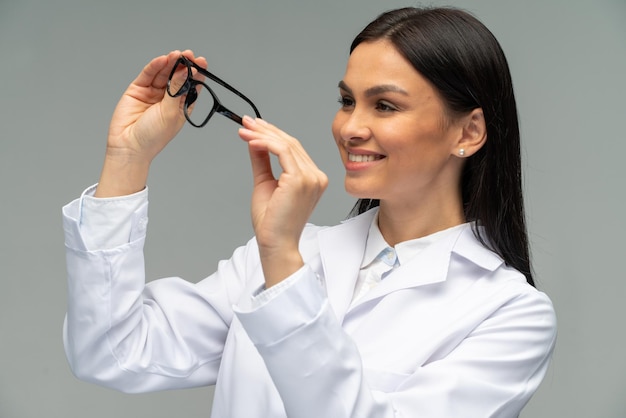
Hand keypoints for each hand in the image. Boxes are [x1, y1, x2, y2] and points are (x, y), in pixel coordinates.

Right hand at [95, 50, 206, 196]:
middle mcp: (168, 98)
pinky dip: (155, 66)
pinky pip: (148, 75)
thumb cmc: (153, 136)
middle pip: (177, 76)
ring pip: (163, 73)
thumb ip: (177, 90)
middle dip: (183, 65)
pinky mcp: (138, 89)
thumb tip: (186, 72)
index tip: (201, 61)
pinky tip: (162, 60)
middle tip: (188, 54)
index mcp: (180, 106)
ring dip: (170, 63)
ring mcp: (153, 93)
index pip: (191, 86)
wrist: (129, 146)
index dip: (196, 73)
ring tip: (176, 55)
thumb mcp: (170, 112)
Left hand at [238, 117, 327, 286]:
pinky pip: (283, 152)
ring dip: (262, 134)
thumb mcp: (265, 184)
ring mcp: (311, 178)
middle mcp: (316, 176)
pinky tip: (251, 141)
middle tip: (245, 122)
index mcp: (312, 178)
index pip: (293, 148)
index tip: (254, 126)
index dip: (272, 134)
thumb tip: (256, 140)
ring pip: (287, 144)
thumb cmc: (272, 222)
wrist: (275, 243)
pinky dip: (266, 143)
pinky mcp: (301, 180)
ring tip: (244, 130)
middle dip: (266, 130)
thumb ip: (262, 161)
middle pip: (291, 143)